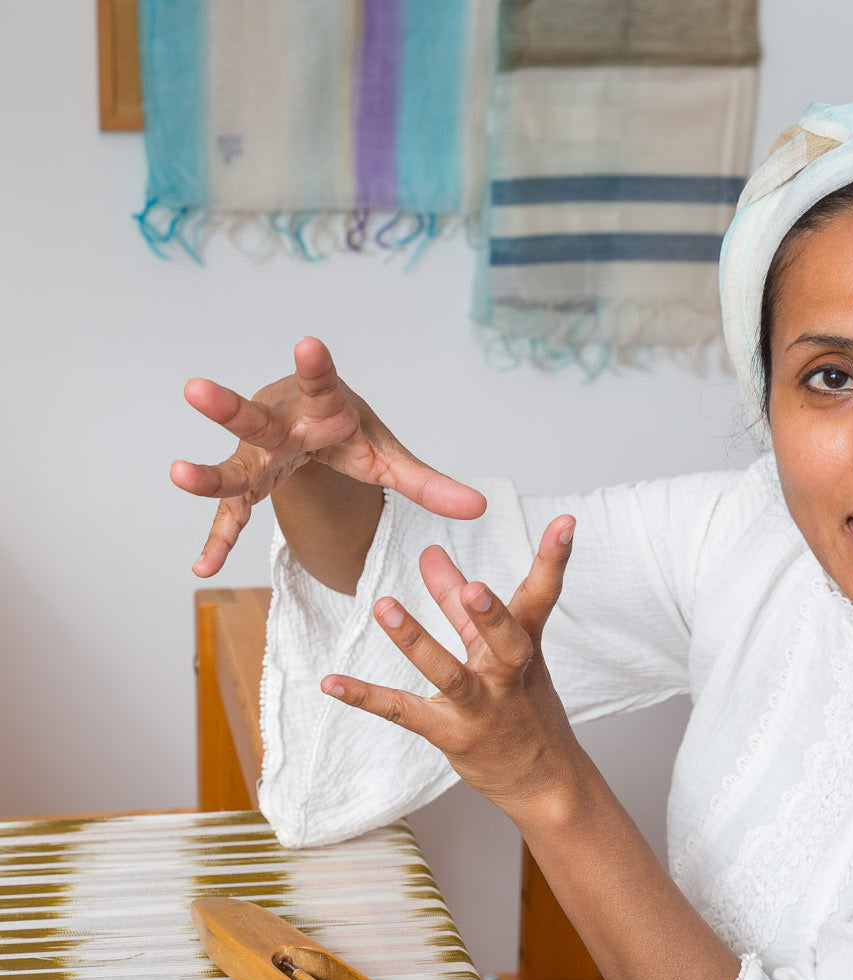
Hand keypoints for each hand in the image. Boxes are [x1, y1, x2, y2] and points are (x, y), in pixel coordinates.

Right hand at [171, 336, 486, 576]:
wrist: (309, 426)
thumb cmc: (346, 432)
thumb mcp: (388, 457)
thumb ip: (429, 484)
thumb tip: (482, 508)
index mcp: (323, 408)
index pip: (321, 384)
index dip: (315, 367)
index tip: (309, 343)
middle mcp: (282, 427)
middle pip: (255, 419)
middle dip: (228, 406)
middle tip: (195, 388)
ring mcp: (258, 458)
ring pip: (233, 466)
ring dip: (207, 473)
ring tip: (177, 472)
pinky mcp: (249, 487)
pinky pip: (232, 516)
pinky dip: (220, 539)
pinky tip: (204, 568)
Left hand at [322, 517, 581, 820]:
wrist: (545, 781)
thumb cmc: (523, 709)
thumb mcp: (499, 653)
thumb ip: (459, 603)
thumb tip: (431, 553)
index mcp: (525, 649)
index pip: (541, 598)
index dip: (553, 560)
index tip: (565, 522)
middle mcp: (508, 677)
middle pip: (506, 641)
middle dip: (490, 615)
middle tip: (473, 588)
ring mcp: (481, 708)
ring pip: (450, 675)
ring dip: (417, 641)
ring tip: (385, 607)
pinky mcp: (451, 735)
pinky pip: (405, 713)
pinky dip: (366, 697)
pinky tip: (332, 682)